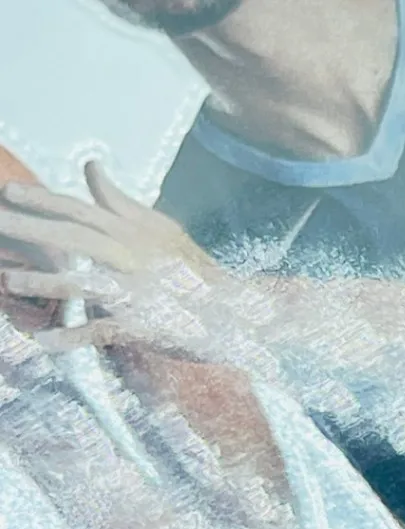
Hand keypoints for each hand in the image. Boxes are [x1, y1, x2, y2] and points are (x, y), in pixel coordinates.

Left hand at [0, 161, 230, 361]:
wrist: (238, 314)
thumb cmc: (195, 273)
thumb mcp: (160, 229)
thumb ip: (120, 202)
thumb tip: (90, 165)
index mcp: (132, 233)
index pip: (82, 210)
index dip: (44, 201)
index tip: (9, 193)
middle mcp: (132, 257)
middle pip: (74, 237)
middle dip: (31, 230)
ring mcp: (139, 293)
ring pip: (87, 283)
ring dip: (47, 283)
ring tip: (9, 279)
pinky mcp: (145, 327)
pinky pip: (104, 332)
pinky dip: (74, 338)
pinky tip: (45, 342)